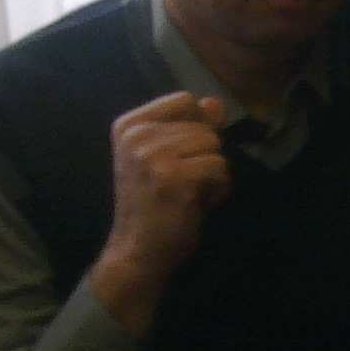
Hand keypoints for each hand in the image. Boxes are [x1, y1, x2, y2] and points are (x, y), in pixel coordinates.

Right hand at [92, 92, 229, 331]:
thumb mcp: (166, 157)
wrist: (137, 250)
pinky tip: (196, 203)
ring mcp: (152, 156)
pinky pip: (220, 169)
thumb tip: (216, 103)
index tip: (179, 155)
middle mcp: (136, 136)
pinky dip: (218, 189)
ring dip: (213, 173)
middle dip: (205, 156)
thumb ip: (192, 127)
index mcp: (129, 125)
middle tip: (182, 182)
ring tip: (188, 192)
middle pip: (205, 126)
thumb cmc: (154, 202)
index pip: (185, 100)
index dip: (197, 126)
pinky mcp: (173, 178)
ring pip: (215, 146)